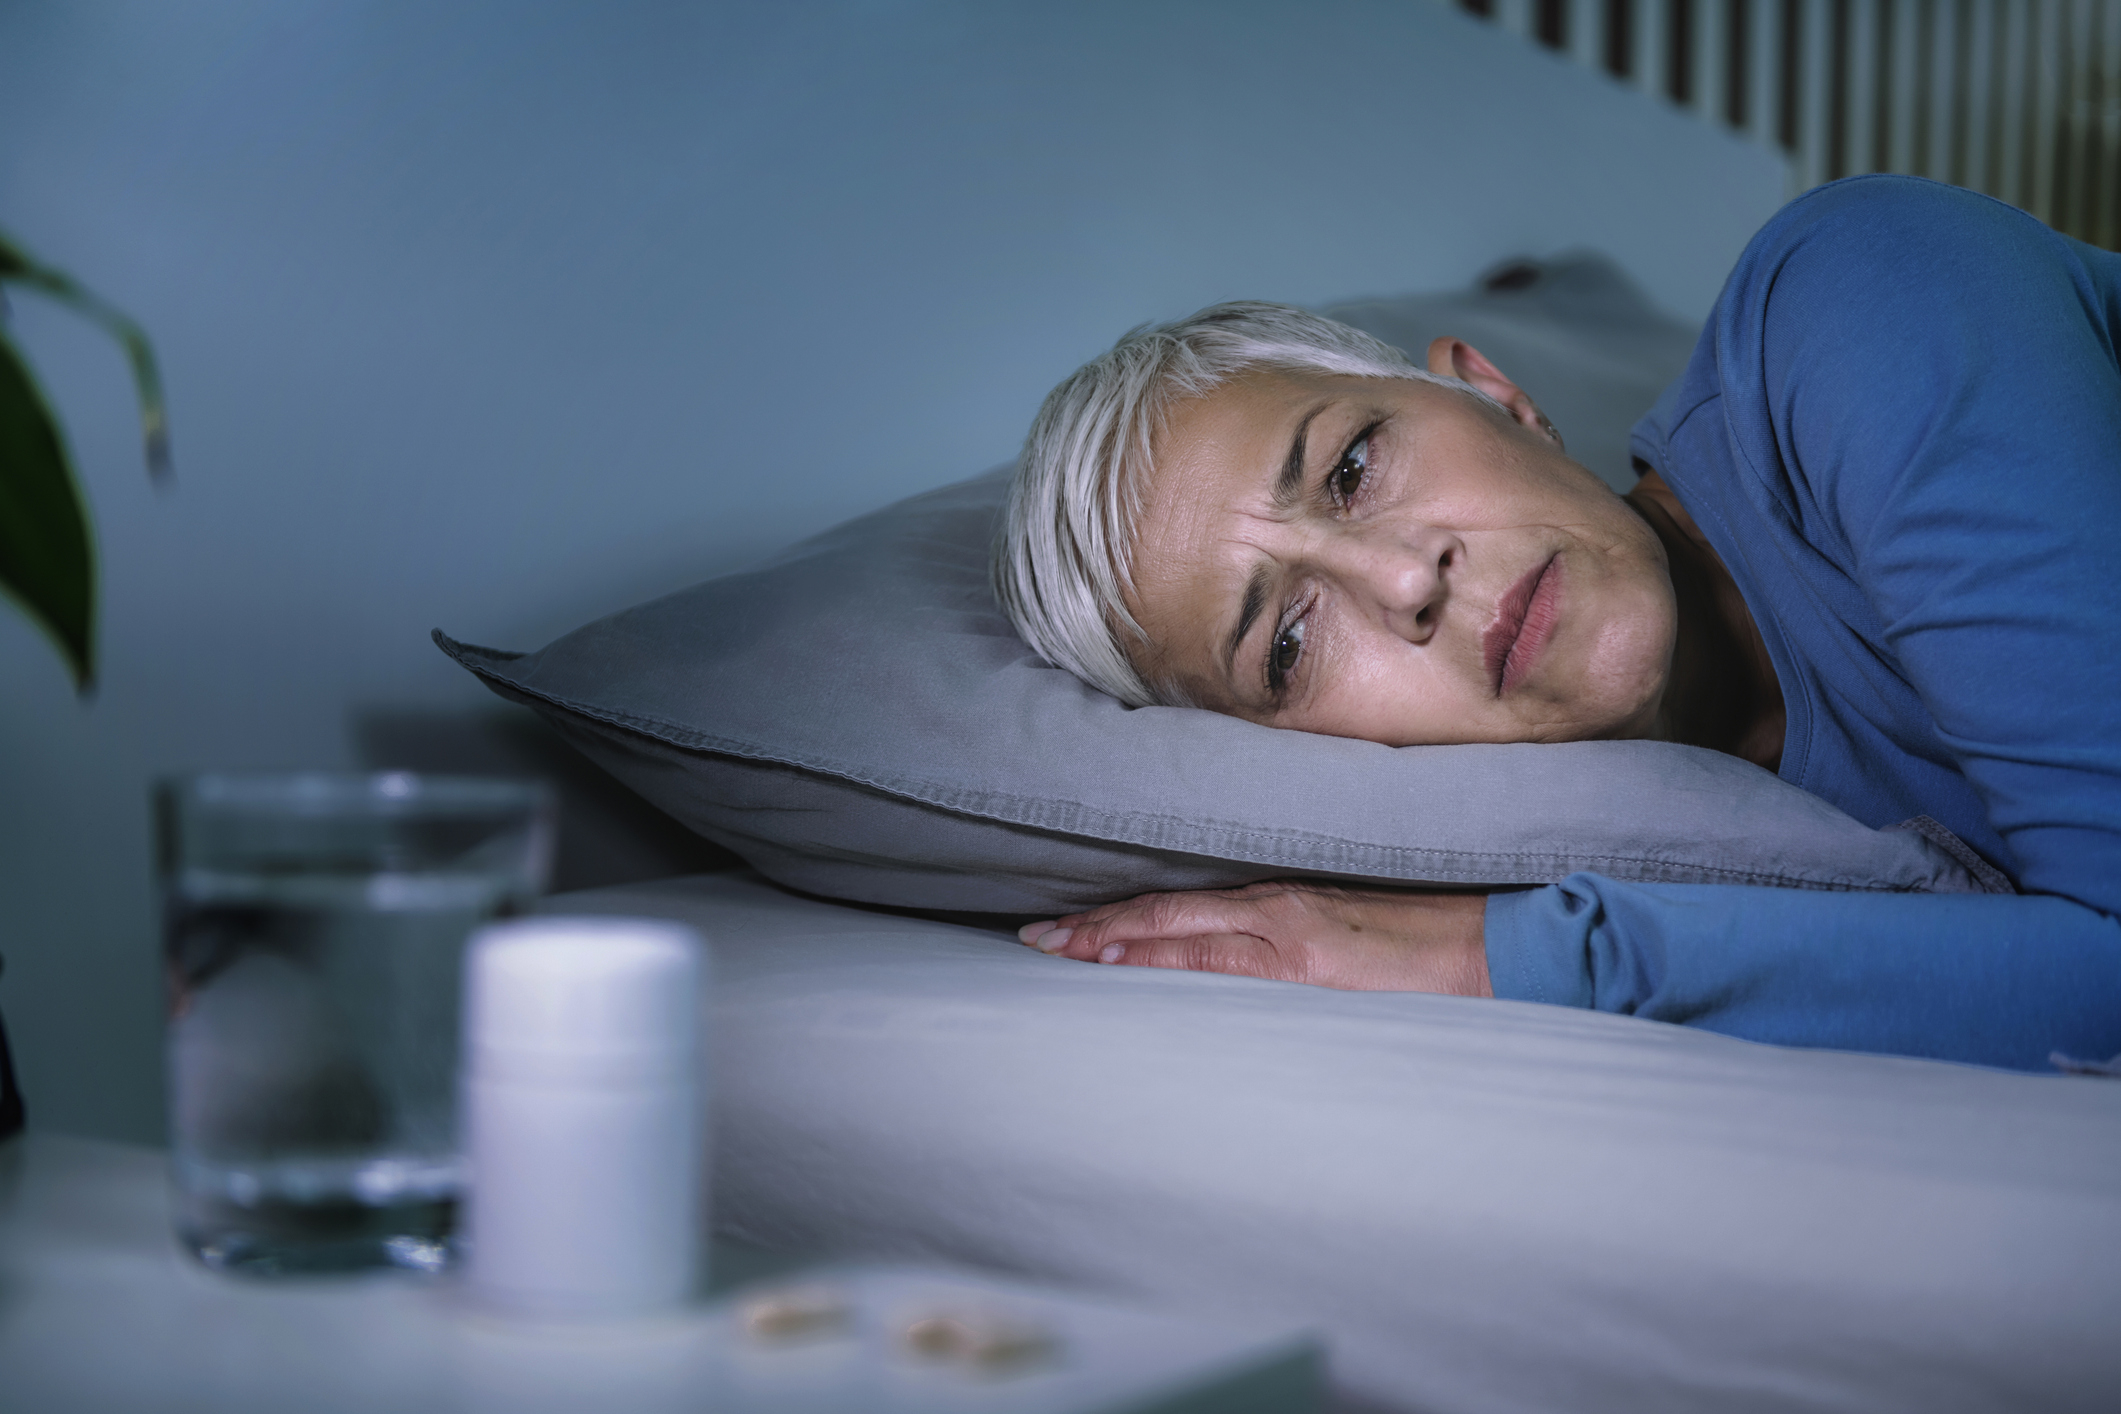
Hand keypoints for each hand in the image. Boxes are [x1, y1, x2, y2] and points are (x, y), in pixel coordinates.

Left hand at [1015, 881, 1491, 995]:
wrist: (1499, 949)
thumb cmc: (1431, 947)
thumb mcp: (1351, 940)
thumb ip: (1296, 945)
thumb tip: (1245, 967)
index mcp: (1283, 901)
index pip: (1181, 908)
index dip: (1119, 918)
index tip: (1066, 930)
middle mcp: (1273, 905)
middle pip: (1161, 912)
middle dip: (1091, 927)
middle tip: (1029, 938)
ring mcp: (1286, 930)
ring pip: (1173, 929)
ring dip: (1105, 938)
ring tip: (1050, 947)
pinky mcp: (1305, 959)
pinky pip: (1214, 958)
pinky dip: (1158, 956)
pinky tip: (1116, 960)